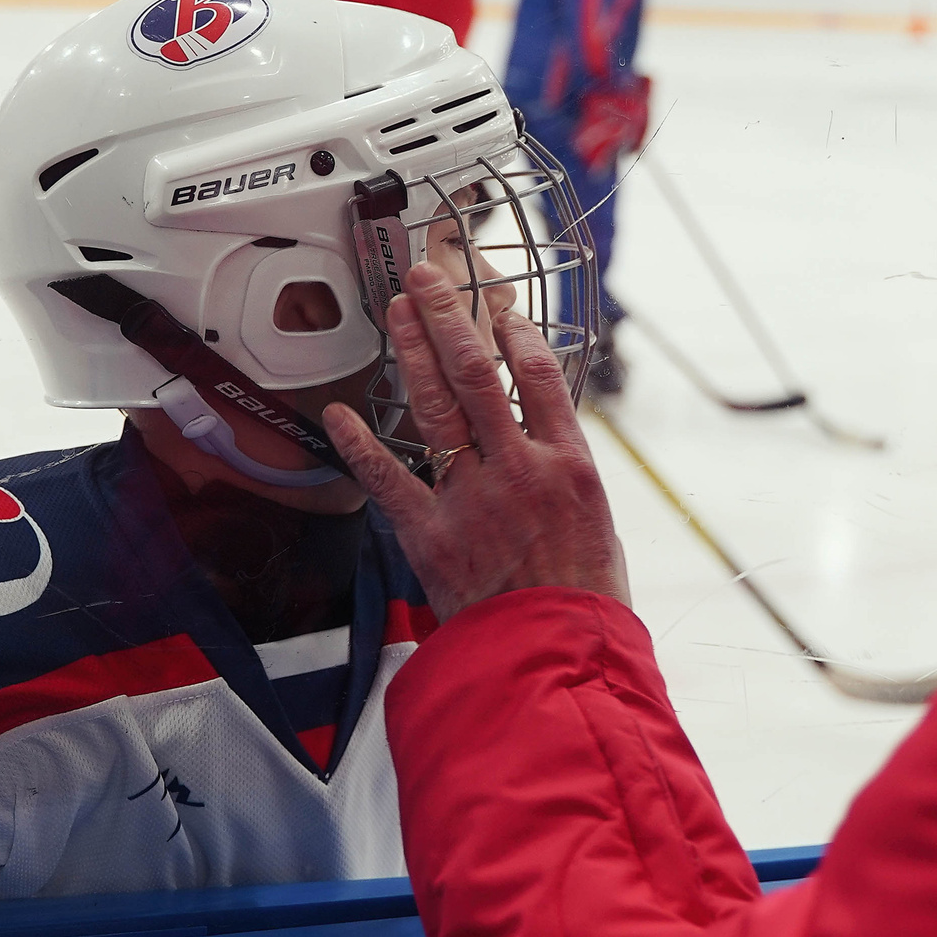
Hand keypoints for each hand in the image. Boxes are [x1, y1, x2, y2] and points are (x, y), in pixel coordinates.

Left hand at [323, 262, 628, 621]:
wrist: (555, 658)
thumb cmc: (583, 602)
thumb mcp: (599, 526)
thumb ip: (569, 476)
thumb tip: (550, 439)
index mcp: (570, 465)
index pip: (539, 376)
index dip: (516, 332)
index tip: (497, 306)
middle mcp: (520, 470)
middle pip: (478, 373)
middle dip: (449, 317)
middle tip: (426, 278)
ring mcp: (473, 498)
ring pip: (437, 407)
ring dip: (413, 353)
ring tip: (397, 312)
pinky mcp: (432, 534)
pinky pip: (388, 479)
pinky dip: (360, 445)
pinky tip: (338, 414)